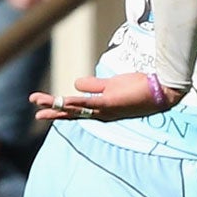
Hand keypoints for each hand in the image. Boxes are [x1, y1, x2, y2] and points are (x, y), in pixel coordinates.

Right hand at [31, 71, 184, 123]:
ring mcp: (106, 108)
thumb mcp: (112, 84)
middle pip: (72, 113)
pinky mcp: (112, 101)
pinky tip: (62, 101)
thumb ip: (94, 84)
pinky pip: (89, 103)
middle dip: (52, 111)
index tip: (42, 109)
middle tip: (34, 111)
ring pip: (76, 108)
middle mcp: (102, 113)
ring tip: (38, 101)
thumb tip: (75, 83)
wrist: (161, 90)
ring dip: (56, 105)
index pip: (76, 110)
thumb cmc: (139, 87)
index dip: (59, 109)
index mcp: (101, 109)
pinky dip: (75, 102)